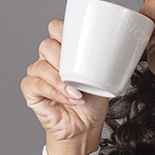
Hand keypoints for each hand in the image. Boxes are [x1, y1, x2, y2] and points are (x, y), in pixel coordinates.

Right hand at [21, 19, 108, 142]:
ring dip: (60, 79)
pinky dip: (54, 91)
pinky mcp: (31, 92)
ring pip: (40, 66)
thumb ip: (104, 60)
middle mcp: (48, 60)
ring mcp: (38, 75)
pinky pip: (35, 85)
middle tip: (78, 72)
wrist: (85, 126)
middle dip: (62, 58)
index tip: (79, 41)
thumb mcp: (103, 76)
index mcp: (64, 50)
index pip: (55, 28)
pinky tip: (70, 98)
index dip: (62, 30)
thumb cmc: (93, 100)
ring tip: (77, 92)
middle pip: (46, 45)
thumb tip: (123, 46)